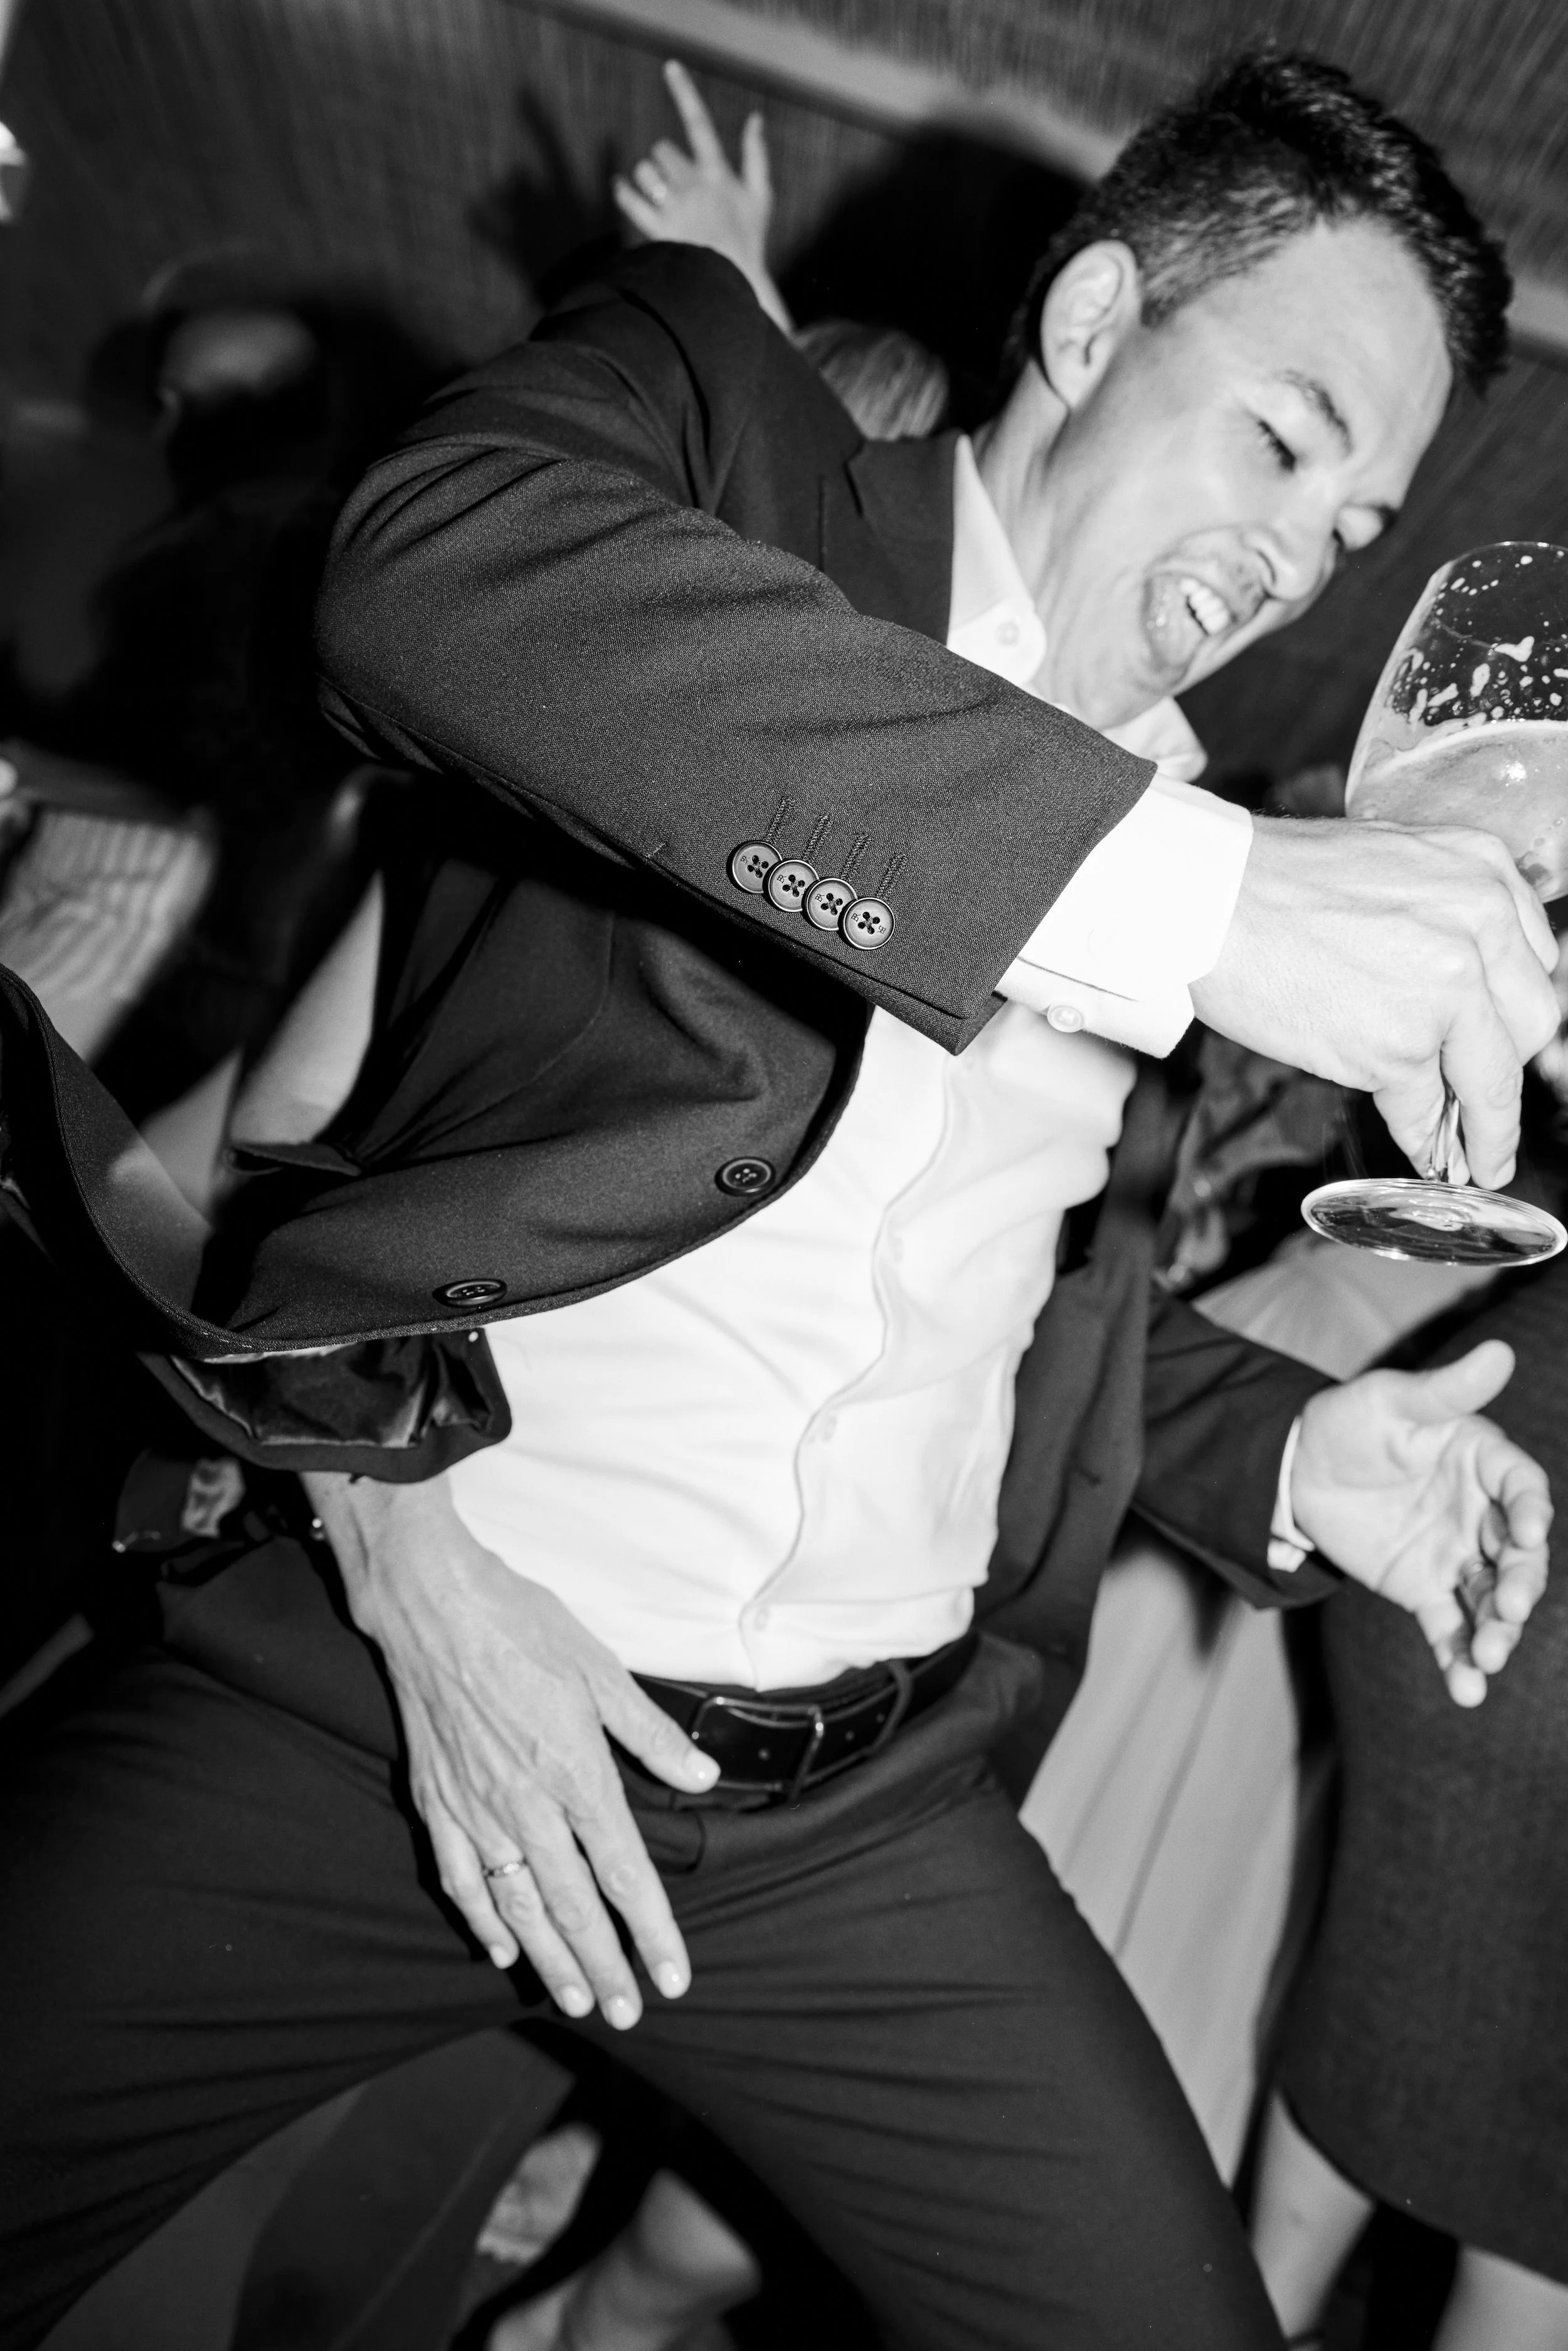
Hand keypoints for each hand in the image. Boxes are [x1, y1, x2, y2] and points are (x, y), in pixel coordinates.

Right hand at [304, 1471, 719, 2026]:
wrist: (433, 1605)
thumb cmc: (522, 1627)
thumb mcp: (602, 1671)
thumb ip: (651, 1735)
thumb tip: (702, 1779)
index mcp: (577, 1773)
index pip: (625, 1872)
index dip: (652, 1932)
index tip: (673, 1979)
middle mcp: (527, 1804)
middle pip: (574, 1905)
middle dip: (605, 1966)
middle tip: (627, 2013)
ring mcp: (477, 1808)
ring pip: (518, 1904)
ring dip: (550, 1957)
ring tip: (576, 1999)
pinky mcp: (438, 1801)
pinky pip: (463, 1877)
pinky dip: (482, 1919)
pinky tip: (501, 1949)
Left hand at [612, 60, 791, 334]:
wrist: (734, 282)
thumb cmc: (749, 240)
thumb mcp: (761, 196)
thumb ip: (756, 155)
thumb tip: (756, 118)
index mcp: (718, 173)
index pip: (699, 123)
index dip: (684, 92)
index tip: (670, 66)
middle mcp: (694, 186)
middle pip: (663, 151)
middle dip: (665, 161)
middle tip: (676, 182)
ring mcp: (675, 208)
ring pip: (646, 172)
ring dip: (649, 178)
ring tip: (661, 195)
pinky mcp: (659, 230)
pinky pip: (632, 201)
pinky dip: (624, 192)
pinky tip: (620, 186)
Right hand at [1190, 816, 1558, 1187]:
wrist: (1210, 899)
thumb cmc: (1275, 881)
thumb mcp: (1395, 866)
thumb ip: (1441, 915)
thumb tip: (1455, 985)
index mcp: (1484, 872)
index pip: (1533, 962)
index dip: (1515, 1014)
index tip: (1509, 1043)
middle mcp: (1481, 926)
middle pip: (1531, 1024)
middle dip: (1508, 1070)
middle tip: (1491, 1105)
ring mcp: (1446, 990)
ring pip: (1491, 1080)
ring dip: (1485, 1129)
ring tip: (1479, 1158)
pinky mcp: (1399, 1046)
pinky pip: (1426, 1110)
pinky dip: (1426, 1140)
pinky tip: (1425, 1154)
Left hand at [1290, 1339, 1550, 1704]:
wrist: (1296, 1470)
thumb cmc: (1347, 1421)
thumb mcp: (1390, 1400)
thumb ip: (1444, 1391)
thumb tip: (1502, 1351)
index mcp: (1483, 1462)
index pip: (1523, 1487)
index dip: (1532, 1510)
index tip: (1529, 1532)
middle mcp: (1481, 1514)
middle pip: (1518, 1555)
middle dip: (1520, 1584)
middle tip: (1509, 1608)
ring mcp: (1455, 1555)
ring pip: (1490, 1599)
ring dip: (1497, 1631)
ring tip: (1490, 1660)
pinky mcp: (1424, 1589)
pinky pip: (1448, 1628)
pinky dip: (1458, 1659)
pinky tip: (1466, 1690)